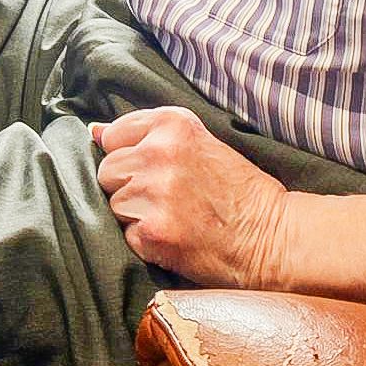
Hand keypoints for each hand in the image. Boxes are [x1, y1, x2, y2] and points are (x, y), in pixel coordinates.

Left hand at [93, 106, 289, 288]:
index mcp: (171, 123)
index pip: (112, 136)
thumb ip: (144, 133)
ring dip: (136, 215)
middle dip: (127, 187)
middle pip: (107, 172)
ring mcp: (154, 194)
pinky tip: (176, 236)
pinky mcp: (153, 232)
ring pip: (114, 205)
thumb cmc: (236, 188)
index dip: (128, 157)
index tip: (152, 169)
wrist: (273, 236)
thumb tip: (93, 130)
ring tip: (174, 216)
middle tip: (165, 197)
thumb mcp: (196, 141)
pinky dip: (146, 241)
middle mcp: (158, 153)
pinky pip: (127, 235)